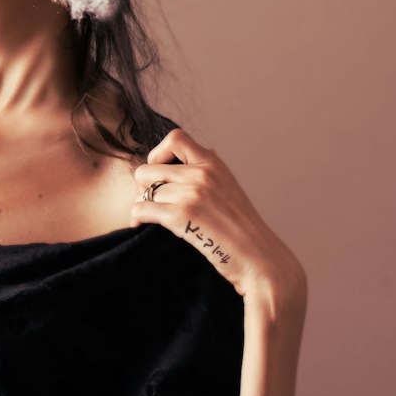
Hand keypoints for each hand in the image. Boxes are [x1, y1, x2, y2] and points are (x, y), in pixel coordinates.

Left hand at [130, 127, 306, 305]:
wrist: (259, 258)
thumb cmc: (243, 229)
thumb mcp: (229, 187)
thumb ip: (211, 171)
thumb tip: (202, 150)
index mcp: (213, 163)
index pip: (176, 137)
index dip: (158, 153)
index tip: (160, 173)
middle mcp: (202, 173)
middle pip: (148, 168)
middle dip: (144, 186)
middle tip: (152, 201)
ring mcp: (191, 193)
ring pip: (143, 191)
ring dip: (142, 205)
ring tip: (150, 217)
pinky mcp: (182, 216)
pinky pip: (141, 209)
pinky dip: (136, 219)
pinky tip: (141, 226)